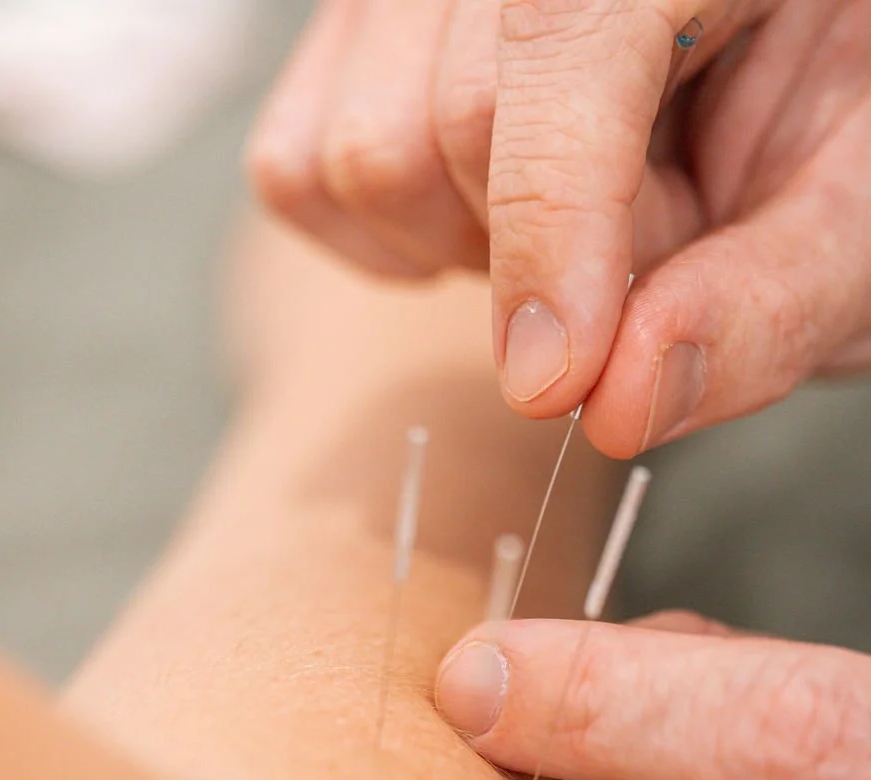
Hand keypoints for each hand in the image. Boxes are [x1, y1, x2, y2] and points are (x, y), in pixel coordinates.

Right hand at [249, 0, 870, 454]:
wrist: (791, 65)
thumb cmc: (842, 129)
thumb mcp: (857, 218)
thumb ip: (762, 305)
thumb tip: (616, 407)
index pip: (560, 40)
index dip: (548, 229)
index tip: (557, 385)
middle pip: (443, 123)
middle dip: (547, 253)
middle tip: (655, 239)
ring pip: (355, 156)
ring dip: (468, 247)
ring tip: (584, 216)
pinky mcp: (355, 31)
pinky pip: (298, 169)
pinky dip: (388, 241)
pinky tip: (490, 220)